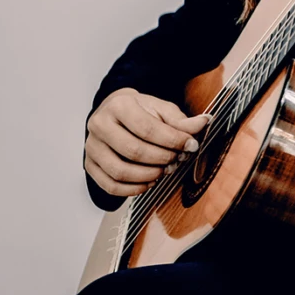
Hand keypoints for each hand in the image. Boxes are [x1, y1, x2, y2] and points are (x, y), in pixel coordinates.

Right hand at [84, 88, 210, 196]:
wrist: (114, 113)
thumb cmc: (139, 111)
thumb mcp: (161, 109)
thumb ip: (180, 119)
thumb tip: (204, 123)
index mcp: (118, 105)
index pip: (147, 128)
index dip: (173, 140)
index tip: (191, 145)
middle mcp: (99, 125)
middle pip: (134, 151)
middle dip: (162, 159)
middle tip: (177, 160)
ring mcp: (91, 147)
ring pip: (120, 171)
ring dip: (148, 175)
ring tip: (165, 171)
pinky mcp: (90, 165)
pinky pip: (110, 185)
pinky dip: (133, 189)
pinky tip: (149, 182)